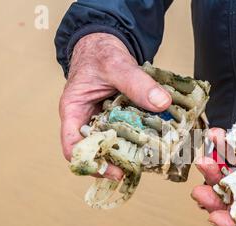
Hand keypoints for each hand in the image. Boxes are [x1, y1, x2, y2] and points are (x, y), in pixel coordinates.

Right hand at [59, 33, 171, 179]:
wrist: (106, 45)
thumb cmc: (99, 54)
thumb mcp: (116, 65)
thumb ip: (136, 82)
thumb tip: (162, 103)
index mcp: (74, 112)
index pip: (73, 146)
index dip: (90, 163)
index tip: (113, 171)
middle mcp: (87, 122)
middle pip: (96, 152)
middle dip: (115, 163)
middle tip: (138, 167)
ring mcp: (104, 122)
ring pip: (114, 146)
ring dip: (130, 153)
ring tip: (150, 159)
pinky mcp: (120, 120)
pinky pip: (128, 134)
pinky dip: (140, 139)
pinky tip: (157, 142)